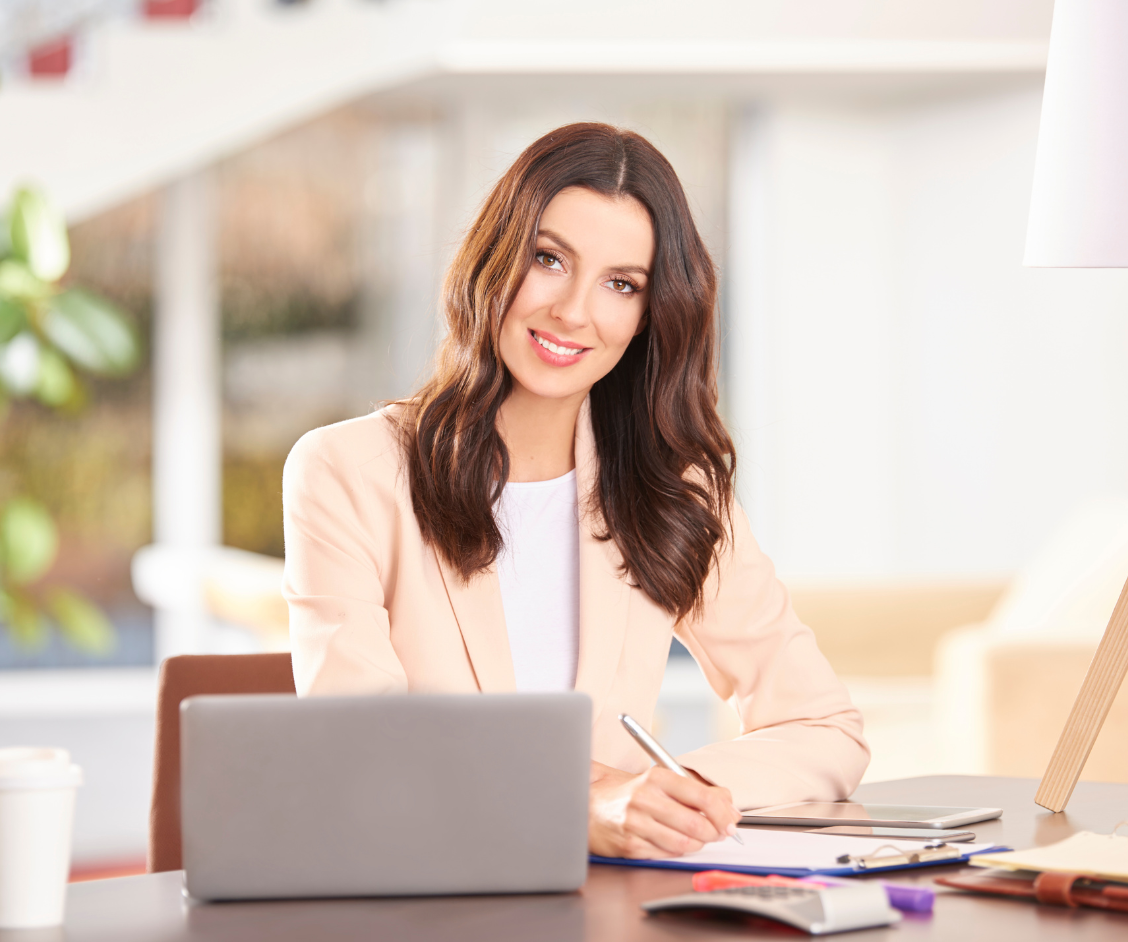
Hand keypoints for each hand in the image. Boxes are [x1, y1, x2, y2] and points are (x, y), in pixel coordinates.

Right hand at [588, 760, 740, 858]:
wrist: (591, 805)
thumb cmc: (631, 794)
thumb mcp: (662, 783)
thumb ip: (697, 792)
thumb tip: (730, 808)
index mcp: (656, 778)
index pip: (702, 796)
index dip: (723, 813)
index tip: (731, 821)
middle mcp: (645, 799)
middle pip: (696, 823)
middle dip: (714, 832)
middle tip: (718, 833)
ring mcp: (636, 823)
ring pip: (684, 842)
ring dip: (698, 843)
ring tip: (696, 837)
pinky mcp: (630, 845)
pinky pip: (667, 854)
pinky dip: (678, 851)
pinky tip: (675, 842)